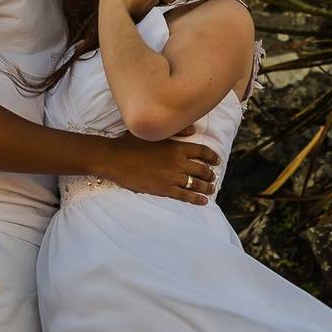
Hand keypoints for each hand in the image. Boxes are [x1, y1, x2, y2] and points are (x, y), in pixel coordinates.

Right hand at [100, 129, 219, 204]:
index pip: (203, 152)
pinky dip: (196, 199)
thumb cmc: (131, 143)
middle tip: (212, 177)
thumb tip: (194, 130)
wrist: (115, 158)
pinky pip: (185, 196)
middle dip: (210, 174)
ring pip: (196, 184)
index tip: (216, 161)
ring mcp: (172, 177)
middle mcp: (178, 162)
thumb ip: (177, 130)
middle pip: (203, 170)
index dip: (212, 157)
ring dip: (207, 187)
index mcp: (177, 146)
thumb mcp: (154, 132)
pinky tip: (203, 201)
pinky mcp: (164, 189)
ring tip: (211, 189)